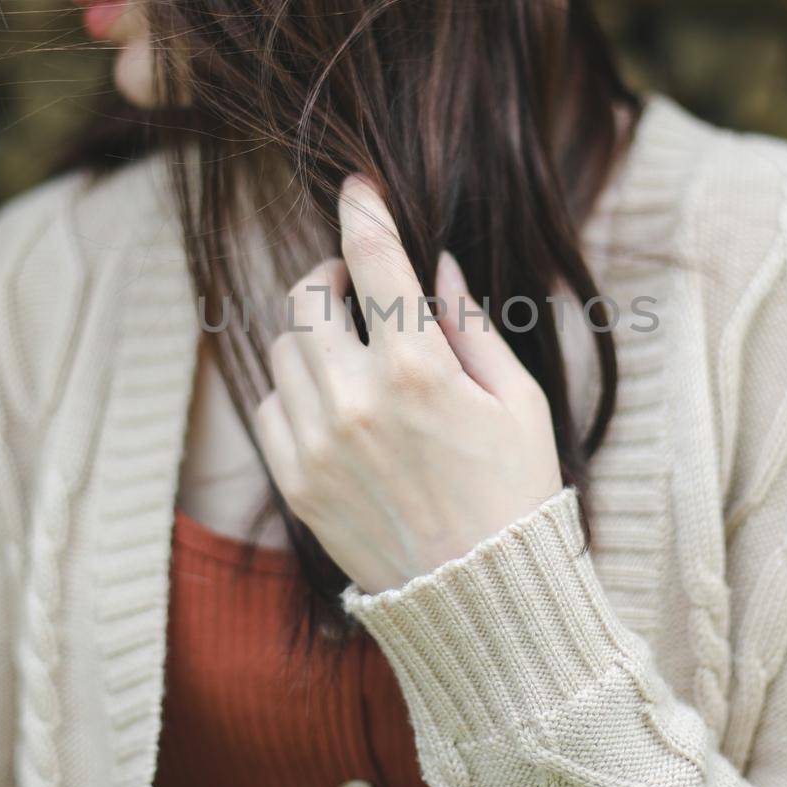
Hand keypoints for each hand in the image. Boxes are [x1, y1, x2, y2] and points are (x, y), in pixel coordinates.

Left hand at [252, 174, 565, 592]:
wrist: (479, 598)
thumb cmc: (515, 492)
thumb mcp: (517, 400)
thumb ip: (470, 324)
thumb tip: (436, 264)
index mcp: (417, 371)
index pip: (374, 262)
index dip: (365, 212)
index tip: (360, 188)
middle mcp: (354, 401)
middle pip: (308, 297)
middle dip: (331, 275)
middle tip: (359, 284)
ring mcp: (316, 444)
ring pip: (283, 349)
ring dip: (314, 333)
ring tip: (355, 349)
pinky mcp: (295, 482)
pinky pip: (269, 406)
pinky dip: (295, 390)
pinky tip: (336, 403)